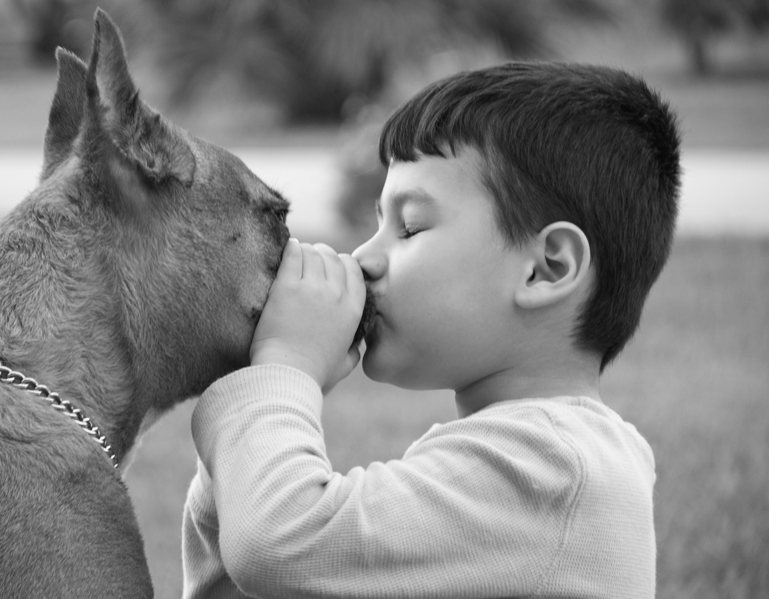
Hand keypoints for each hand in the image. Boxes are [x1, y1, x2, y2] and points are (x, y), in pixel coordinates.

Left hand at [250, 239, 365, 392]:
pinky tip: (287, 248)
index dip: (341, 262)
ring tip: (297, 254)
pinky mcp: (287, 287)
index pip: (353, 269)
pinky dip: (291, 248)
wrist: (288, 374)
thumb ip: (354, 350)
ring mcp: (312, 288)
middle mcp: (337, 294)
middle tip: (310, 258)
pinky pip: (293, 255)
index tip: (330, 266)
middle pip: (332, 257)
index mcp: (354, 309)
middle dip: (322, 253)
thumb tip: (356, 346)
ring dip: (305, 250)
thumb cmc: (315, 374)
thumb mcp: (346, 364)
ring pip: (313, 253)